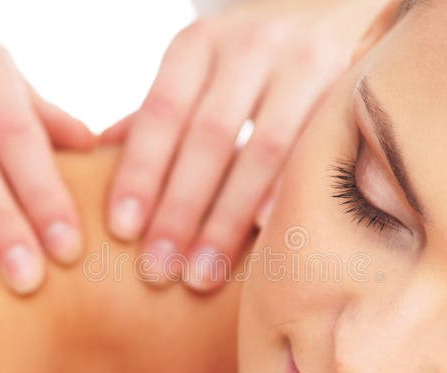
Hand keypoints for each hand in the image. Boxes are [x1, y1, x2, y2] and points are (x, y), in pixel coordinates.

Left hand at [105, 0, 391, 291]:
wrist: (335, 8)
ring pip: (263, 148)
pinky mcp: (348, 84)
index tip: (122, 230)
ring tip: (204, 273)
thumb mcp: (201, 67)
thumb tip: (98, 152)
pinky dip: (288, 189)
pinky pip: (315, 146)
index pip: (161, 113)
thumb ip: (159, 110)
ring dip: (229, 217)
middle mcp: (248, 46)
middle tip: (159, 269)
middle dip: (181, 209)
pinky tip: (265, 232)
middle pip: (207, 136)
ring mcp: (302, 62)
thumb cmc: (253, 58)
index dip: (140, 172)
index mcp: (199, 45)